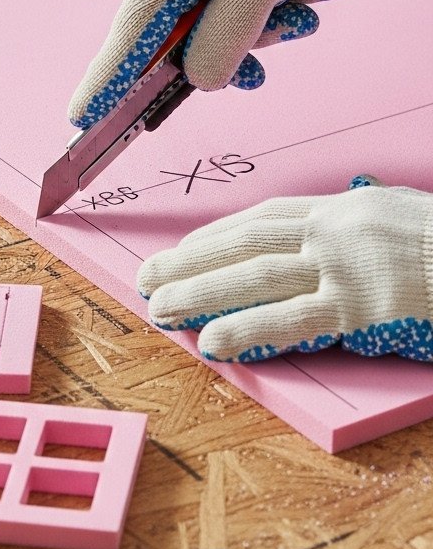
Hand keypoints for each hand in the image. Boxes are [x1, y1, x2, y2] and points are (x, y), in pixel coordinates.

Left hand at [138, 178, 432, 364]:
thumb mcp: (400, 213)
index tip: (183, 249)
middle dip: (191, 260)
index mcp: (342, 208)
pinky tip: (211, 340)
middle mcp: (333, 231)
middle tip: (148, 276)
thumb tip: (336, 223)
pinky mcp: (358, 307)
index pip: (263, 218)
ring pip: (255, 276)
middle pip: (245, 242)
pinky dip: (246, 328)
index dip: (216, 236)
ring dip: (200, 292)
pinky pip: (290, 320)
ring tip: (159, 307)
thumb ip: (360, 221)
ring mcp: (343, 268)